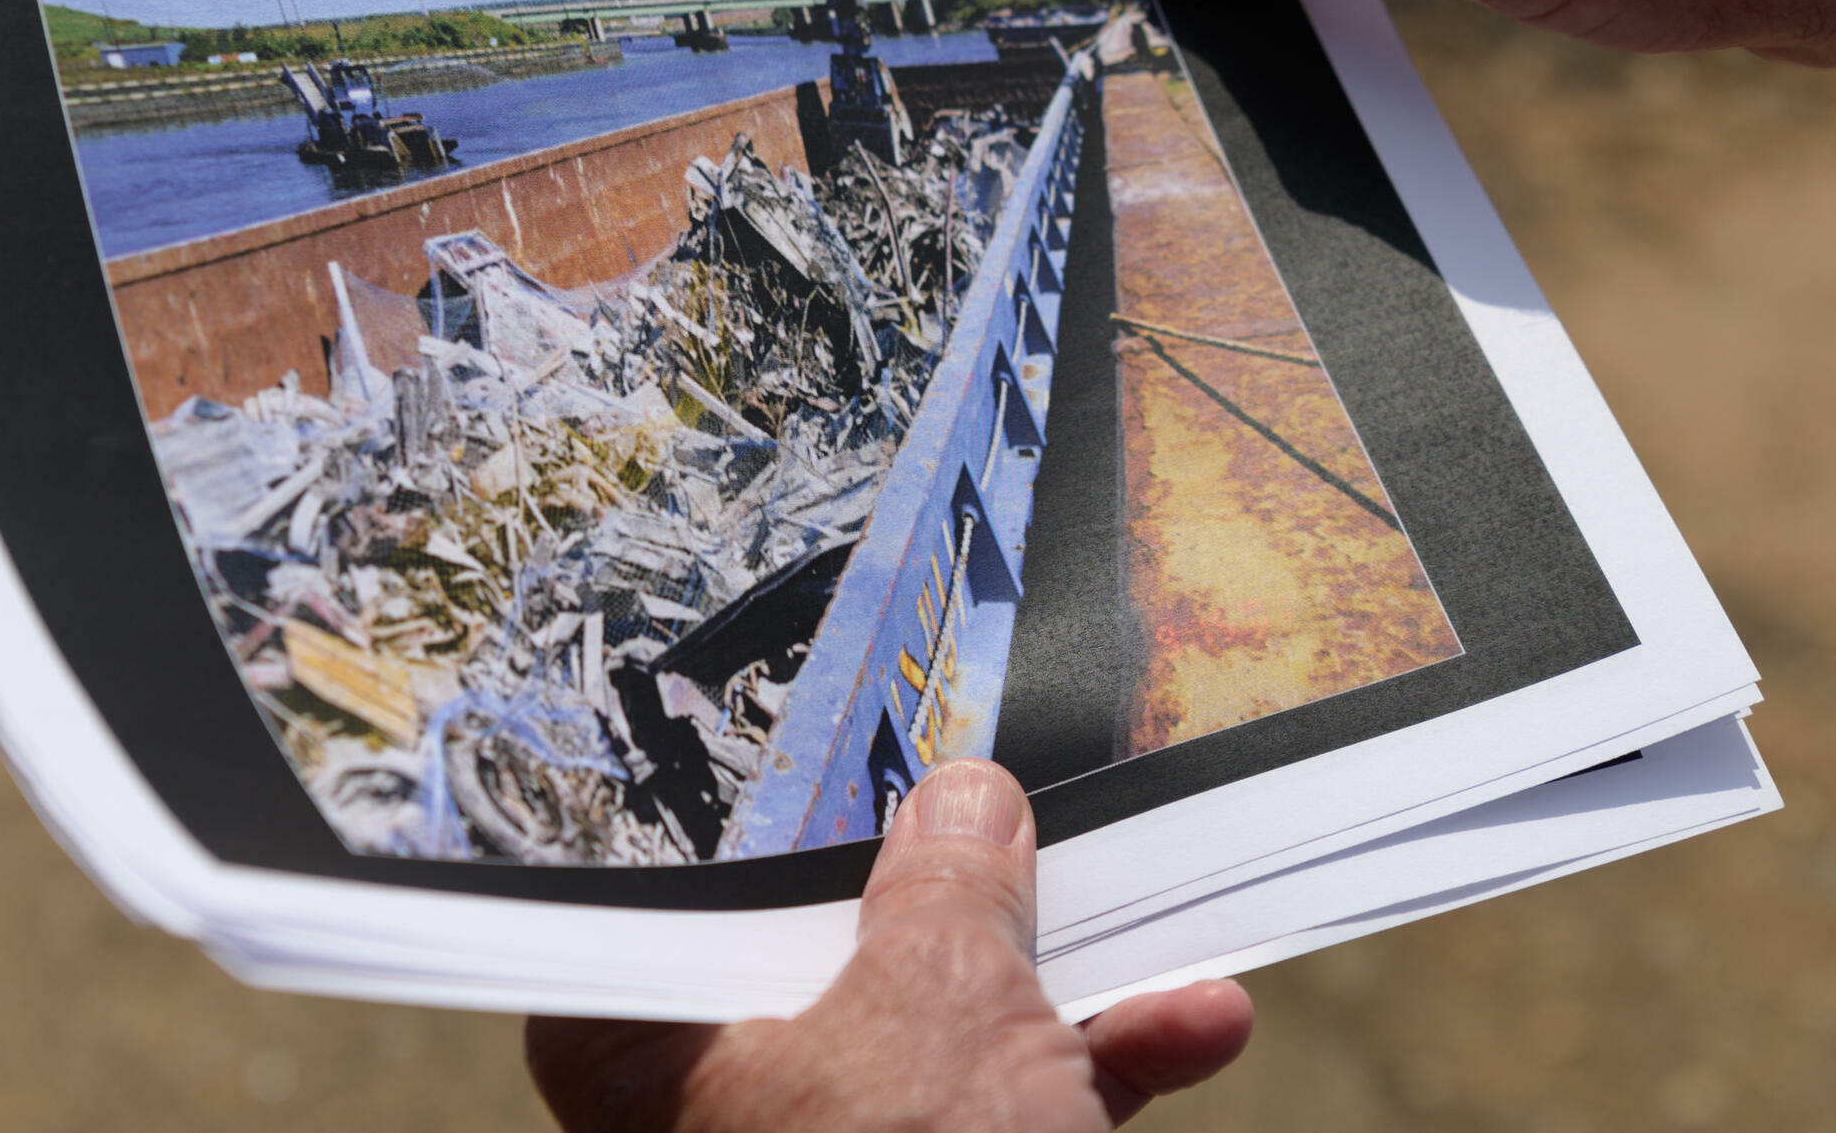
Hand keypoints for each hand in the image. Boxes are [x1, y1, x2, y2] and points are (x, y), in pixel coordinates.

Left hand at [525, 759, 1252, 1132]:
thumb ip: (951, 884)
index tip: (870, 740)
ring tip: (1151, 929)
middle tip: (1023, 822)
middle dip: (966, 899)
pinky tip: (1195, 1023)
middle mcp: (712, 1105)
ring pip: (936, 1038)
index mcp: (640, 1046)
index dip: (784, 809)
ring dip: (1062, 987)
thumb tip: (964, 801)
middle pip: (837, 949)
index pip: (688, 882)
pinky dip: (1092, 1072)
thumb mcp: (944, 1004)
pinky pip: (999, 1118)